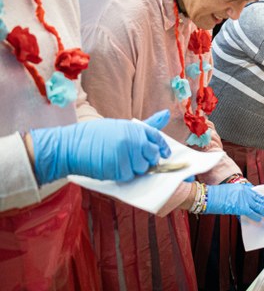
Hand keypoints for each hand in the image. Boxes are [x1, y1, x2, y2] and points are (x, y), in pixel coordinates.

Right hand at [30, 113, 171, 183]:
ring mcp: (127, 155)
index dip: (162, 147)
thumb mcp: (119, 126)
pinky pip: (129, 176)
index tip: (165, 154)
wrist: (69, 146)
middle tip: (135, 159)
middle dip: (148, 159)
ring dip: (134, 168)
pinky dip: (123, 175)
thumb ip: (144, 126)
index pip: (156, 137)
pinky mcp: (119, 169)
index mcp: (134, 128)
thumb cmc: (93, 135)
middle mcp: (133, 140)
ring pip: (142, 168)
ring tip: (119, 161)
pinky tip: (112, 167)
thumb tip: (167, 114)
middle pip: (153, 155)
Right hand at [205, 182, 263, 221]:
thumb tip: (244, 204)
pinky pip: (252, 213)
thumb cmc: (217, 195)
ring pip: (259, 206)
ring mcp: (244, 200)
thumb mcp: (231, 191)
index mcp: (243, 188)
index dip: (263, 199)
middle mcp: (246, 192)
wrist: (210, 196)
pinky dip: (256, 217)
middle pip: (260, 200)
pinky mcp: (241, 207)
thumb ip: (239, 196)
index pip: (257, 194)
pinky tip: (259, 219)